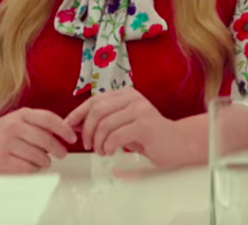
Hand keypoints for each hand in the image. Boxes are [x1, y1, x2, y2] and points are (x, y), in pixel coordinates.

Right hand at [0, 108, 76, 173]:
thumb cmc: (2, 129)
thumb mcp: (20, 119)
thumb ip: (39, 123)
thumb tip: (64, 132)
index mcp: (22, 115)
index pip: (48, 119)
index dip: (64, 129)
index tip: (72, 137)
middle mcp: (14, 127)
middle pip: (45, 140)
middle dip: (58, 149)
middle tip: (62, 154)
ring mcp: (7, 144)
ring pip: (37, 156)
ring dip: (46, 161)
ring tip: (45, 161)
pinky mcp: (1, 160)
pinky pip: (26, 167)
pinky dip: (34, 168)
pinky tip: (33, 166)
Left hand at [65, 88, 183, 166]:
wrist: (179, 143)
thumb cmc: (150, 136)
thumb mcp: (123, 125)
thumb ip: (104, 121)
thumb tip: (76, 124)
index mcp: (125, 94)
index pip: (94, 100)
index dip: (78, 114)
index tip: (68, 127)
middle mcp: (132, 98)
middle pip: (96, 110)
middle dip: (87, 130)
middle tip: (88, 145)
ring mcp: (139, 110)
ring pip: (104, 124)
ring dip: (98, 142)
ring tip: (102, 151)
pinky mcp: (144, 125)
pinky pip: (116, 136)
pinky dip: (108, 146)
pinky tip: (111, 152)